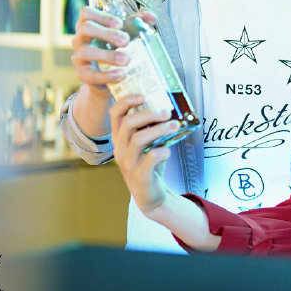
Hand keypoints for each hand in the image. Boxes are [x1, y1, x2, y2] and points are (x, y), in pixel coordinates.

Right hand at [70, 7, 157, 97]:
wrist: (109, 78)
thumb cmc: (116, 48)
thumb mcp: (127, 33)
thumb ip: (138, 22)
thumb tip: (151, 16)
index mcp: (89, 24)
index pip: (86, 13)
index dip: (102, 16)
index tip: (120, 24)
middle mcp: (80, 38)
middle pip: (86, 28)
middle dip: (107, 33)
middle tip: (126, 41)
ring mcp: (79, 56)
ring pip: (86, 52)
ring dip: (108, 55)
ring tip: (126, 60)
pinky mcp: (83, 75)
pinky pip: (91, 75)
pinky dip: (107, 75)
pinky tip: (122, 74)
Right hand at [110, 93, 178, 218]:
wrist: (150, 195)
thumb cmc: (149, 164)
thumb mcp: (147, 144)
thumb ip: (151, 127)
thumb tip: (169, 107)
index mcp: (119, 137)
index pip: (115, 113)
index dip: (126, 101)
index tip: (142, 95)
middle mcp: (120, 148)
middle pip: (128, 123)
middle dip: (149, 114)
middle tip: (167, 112)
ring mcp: (128, 163)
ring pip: (139, 139)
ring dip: (159, 129)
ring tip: (175, 125)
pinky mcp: (140, 175)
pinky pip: (151, 158)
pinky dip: (163, 151)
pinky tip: (168, 151)